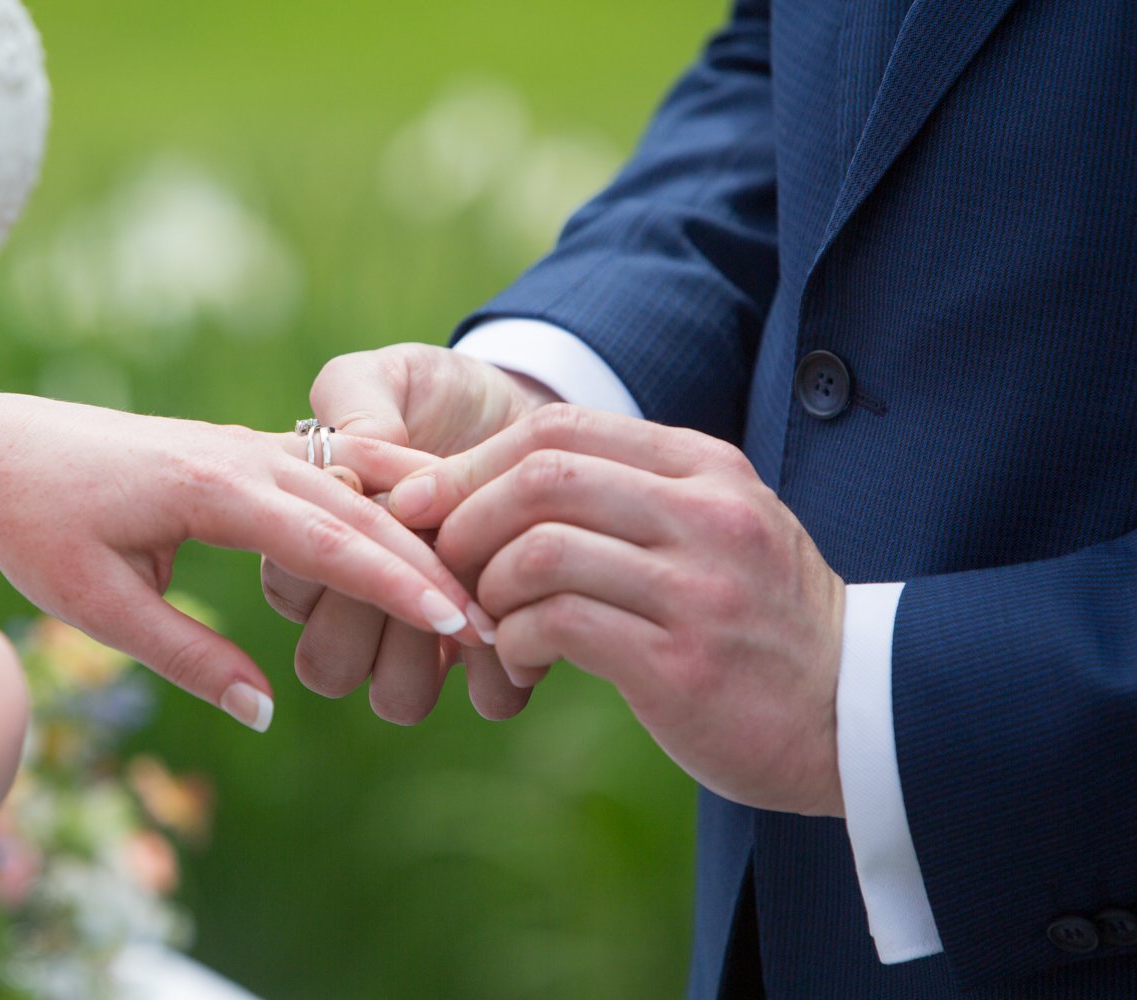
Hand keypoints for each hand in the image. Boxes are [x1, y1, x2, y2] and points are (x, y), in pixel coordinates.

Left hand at [0, 384, 485, 731]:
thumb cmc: (35, 527)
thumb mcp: (97, 604)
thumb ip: (187, 655)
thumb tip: (268, 710)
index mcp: (209, 486)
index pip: (328, 540)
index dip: (397, 584)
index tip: (457, 622)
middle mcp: (241, 454)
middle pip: (361, 507)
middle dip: (431, 562)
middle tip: (491, 616)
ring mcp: (246, 443)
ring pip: (355, 482)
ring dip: (417, 529)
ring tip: (476, 577)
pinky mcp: (242, 448)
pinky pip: (331, 471)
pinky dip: (383, 501)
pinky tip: (424, 527)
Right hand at [261, 344, 557, 723]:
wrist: (526, 407)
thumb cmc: (441, 392)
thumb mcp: (387, 376)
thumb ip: (353, 406)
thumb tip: (349, 472)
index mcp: (308, 547)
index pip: (291, 588)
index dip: (333, 562)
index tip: (389, 512)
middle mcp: (354, 609)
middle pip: (330, 662)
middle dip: (380, 617)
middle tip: (435, 557)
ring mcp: (419, 641)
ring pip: (395, 696)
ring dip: (432, 654)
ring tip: (470, 596)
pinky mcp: (490, 655)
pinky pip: (485, 696)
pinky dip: (500, 670)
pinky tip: (516, 619)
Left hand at [389, 404, 846, 816]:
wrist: (859, 716)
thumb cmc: (762, 624)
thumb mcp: (718, 531)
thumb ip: (633, 498)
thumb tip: (500, 490)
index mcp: (707, 469)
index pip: (562, 426)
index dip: (474, 459)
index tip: (425, 498)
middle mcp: (706, 513)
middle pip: (542, 475)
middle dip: (464, 516)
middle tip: (441, 563)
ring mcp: (698, 587)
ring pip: (539, 549)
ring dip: (487, 588)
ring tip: (490, 623)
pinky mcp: (681, 664)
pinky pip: (558, 625)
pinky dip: (514, 642)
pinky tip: (523, 664)